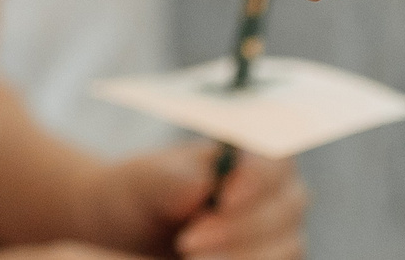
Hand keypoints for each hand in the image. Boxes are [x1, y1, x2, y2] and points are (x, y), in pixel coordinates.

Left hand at [0, 144, 303, 259]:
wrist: (116, 234)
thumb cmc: (126, 198)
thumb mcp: (134, 184)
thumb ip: (167, 181)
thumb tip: (203, 180)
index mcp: (250, 155)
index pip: (277, 158)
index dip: (259, 178)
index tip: (222, 194)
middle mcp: (272, 194)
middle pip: (288, 210)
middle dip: (243, 228)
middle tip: (190, 241)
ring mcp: (273, 234)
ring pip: (286, 247)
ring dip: (242, 256)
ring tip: (186, 254)